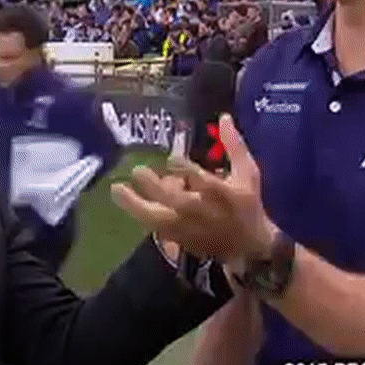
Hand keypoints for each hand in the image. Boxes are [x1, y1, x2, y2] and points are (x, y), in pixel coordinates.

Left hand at [110, 114, 274, 261]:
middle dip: (154, 186)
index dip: (185, 170)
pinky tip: (126, 201)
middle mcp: (201, 211)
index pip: (202, 181)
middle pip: (173, 199)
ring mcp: (188, 228)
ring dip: (135, 204)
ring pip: (157, 218)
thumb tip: (223, 117)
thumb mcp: (248, 172)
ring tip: (117, 190)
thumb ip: (234, 145)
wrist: (248, 247)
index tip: (171, 160)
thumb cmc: (247, 205)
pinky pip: (155, 227)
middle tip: (137, 171)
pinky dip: (141, 213)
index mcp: (221, 194)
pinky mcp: (179, 239)